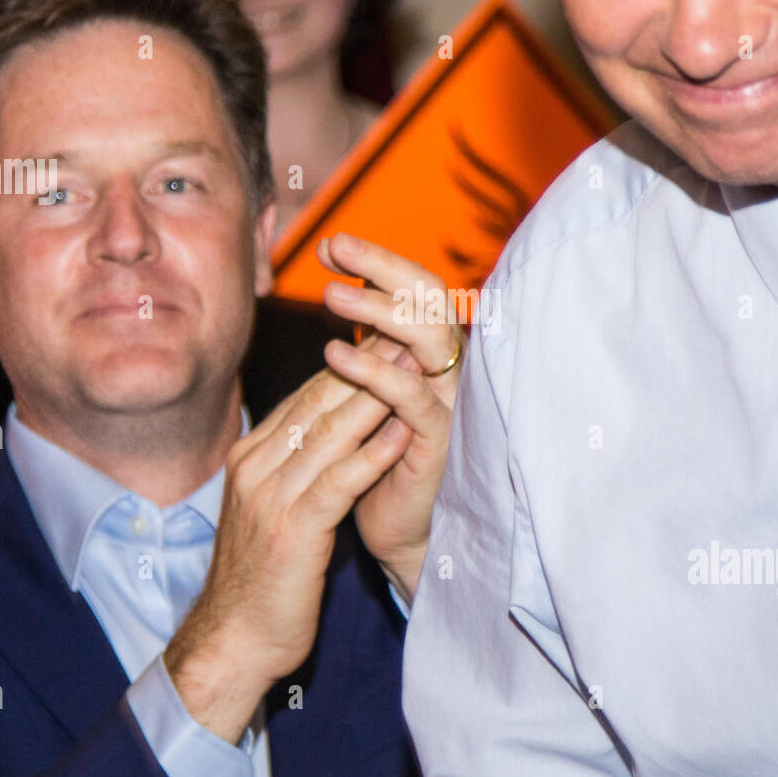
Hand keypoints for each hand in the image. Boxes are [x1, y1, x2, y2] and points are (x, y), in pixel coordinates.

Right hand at [165, 335, 414, 742]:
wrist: (234, 639)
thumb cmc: (263, 579)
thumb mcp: (273, 509)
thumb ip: (296, 468)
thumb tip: (332, 431)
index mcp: (250, 456)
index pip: (307, 396)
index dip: (352, 363)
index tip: (389, 336)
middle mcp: (255, 467)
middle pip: (319, 403)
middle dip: (368, 365)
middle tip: (410, 334)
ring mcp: (271, 497)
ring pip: (330, 433)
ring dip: (378, 396)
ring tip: (415, 368)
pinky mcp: (292, 530)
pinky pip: (338, 481)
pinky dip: (372, 454)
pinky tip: (403, 433)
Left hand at [318, 232, 464, 602]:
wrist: (390, 532)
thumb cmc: (374, 460)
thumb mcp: (364, 393)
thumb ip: (363, 345)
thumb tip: (339, 285)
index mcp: (431, 355)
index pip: (418, 290)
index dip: (380, 263)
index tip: (330, 245)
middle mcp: (447, 372)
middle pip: (431, 300)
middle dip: (384, 268)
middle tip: (336, 245)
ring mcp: (447, 406)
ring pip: (428, 340)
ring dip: (379, 311)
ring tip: (330, 295)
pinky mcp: (436, 443)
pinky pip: (412, 398)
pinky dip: (375, 373)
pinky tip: (334, 355)